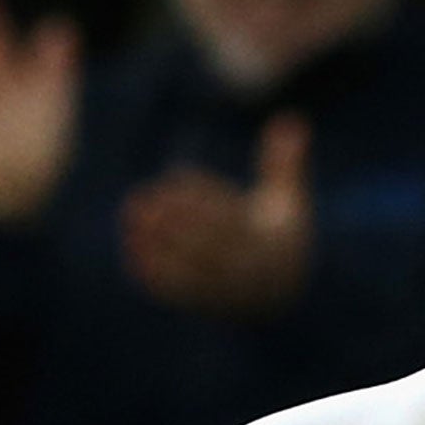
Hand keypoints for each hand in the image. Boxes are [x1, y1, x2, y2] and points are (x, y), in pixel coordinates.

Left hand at [121, 114, 313, 319]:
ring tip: (132, 221)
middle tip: (140, 199)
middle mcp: (249, 269)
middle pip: (208, 243)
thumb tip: (292, 120)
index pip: (232, 218)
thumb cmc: (281, 234)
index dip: (201, 199)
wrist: (285, 297)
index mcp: (270, 242)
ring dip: (157, 245)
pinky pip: (179, 291)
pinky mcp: (205, 304)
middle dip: (173, 221)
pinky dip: (154, 272)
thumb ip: (286, 162)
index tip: (172, 181)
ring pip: (189, 267)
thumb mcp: (291, 199)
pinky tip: (133, 250)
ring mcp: (227, 289)